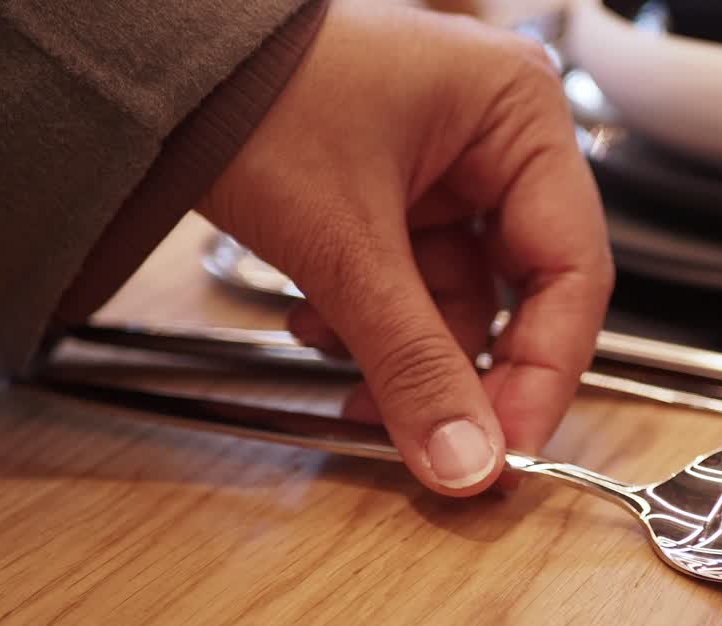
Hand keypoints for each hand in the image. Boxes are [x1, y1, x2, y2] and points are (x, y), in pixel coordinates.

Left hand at [198, 0, 613, 495]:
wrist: (148, 66)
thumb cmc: (251, 90)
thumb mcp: (344, 244)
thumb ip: (413, 363)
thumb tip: (466, 462)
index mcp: (520, 114)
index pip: (573, 270)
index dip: (546, 372)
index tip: (508, 448)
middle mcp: (497, 137)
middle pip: (519, 293)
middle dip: (460, 368)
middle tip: (438, 444)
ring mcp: (446, 167)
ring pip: (457, 300)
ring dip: (399, 351)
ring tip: (340, 372)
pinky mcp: (398, 194)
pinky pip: (410, 284)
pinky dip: (370, 321)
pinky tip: (316, 320)